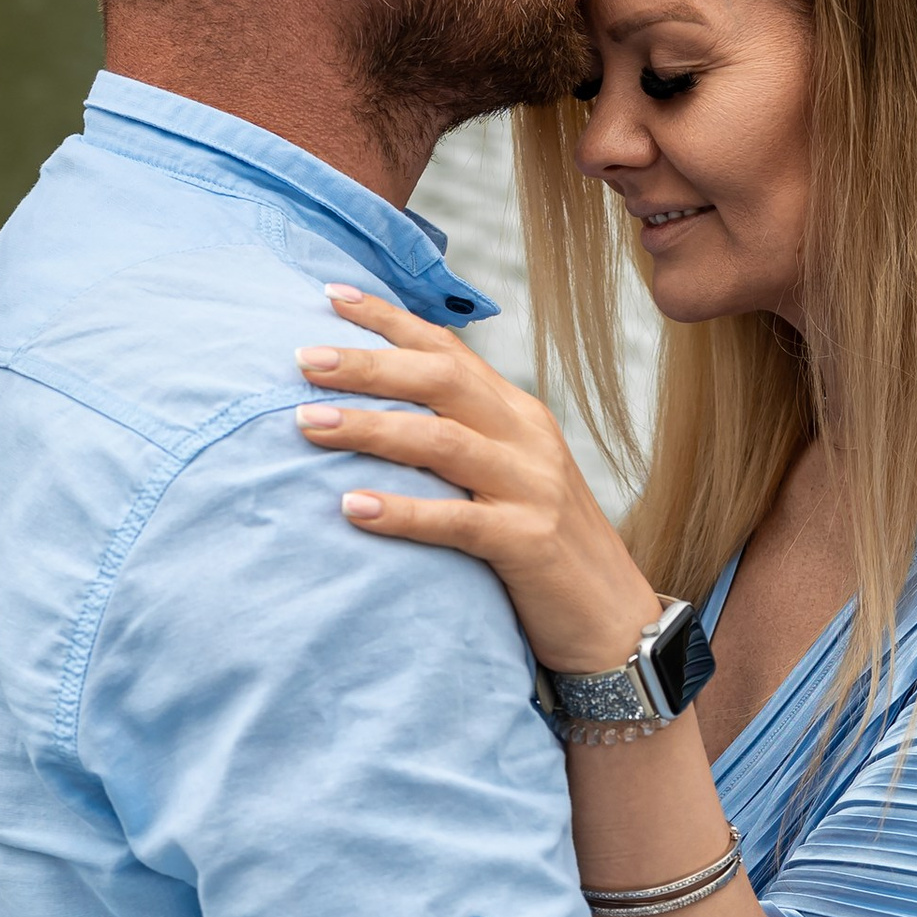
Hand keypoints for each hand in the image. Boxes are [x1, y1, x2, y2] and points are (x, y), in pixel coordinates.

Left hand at [294, 285, 665, 672]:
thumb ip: (461, 440)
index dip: (389, 320)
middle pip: (440, 380)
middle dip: (367, 364)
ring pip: (442, 440)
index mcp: (517, 414)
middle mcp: (526, 437)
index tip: (330, 297)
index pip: (448, 350)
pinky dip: (402, 511)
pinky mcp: (528, 542)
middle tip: (302, 360)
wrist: (614, 620)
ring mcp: (532, 487)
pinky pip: (456, 520)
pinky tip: (352, 508)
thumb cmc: (545, 550)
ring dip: (370, 427)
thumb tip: (381, 416)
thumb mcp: (509, 477)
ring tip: (307, 424)